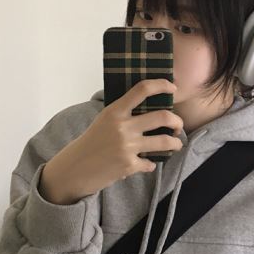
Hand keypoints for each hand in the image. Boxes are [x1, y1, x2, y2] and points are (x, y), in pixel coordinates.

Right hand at [41, 89, 183, 205]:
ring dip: (175, 143)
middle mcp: (122, 126)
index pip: (142, 90)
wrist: (75, 168)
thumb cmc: (91, 143)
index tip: (173, 88)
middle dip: (176, 121)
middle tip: (178, 125)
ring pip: (164, 141)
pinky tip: (147, 165)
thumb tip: (149, 107)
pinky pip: (150, 163)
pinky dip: (151, 165)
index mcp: (115, 111)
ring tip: (176, 144)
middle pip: (162, 116)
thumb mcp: (104, 120)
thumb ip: (123, 113)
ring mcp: (127, 146)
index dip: (162, 85)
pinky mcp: (129, 165)